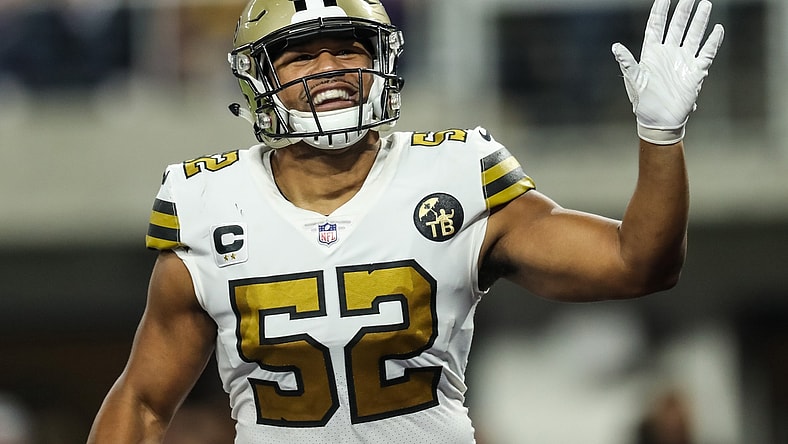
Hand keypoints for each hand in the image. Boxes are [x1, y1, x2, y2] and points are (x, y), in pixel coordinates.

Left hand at [612, 0, 723, 144]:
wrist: (659, 121)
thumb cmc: (643, 102)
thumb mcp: (634, 81)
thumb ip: (627, 62)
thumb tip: (615, 46)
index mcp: (651, 53)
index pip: (656, 26)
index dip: (660, 11)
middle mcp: (668, 53)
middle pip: (677, 26)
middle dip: (683, 10)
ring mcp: (683, 60)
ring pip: (693, 35)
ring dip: (699, 21)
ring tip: (705, 4)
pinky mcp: (696, 71)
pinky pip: (706, 52)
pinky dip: (712, 41)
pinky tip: (717, 29)